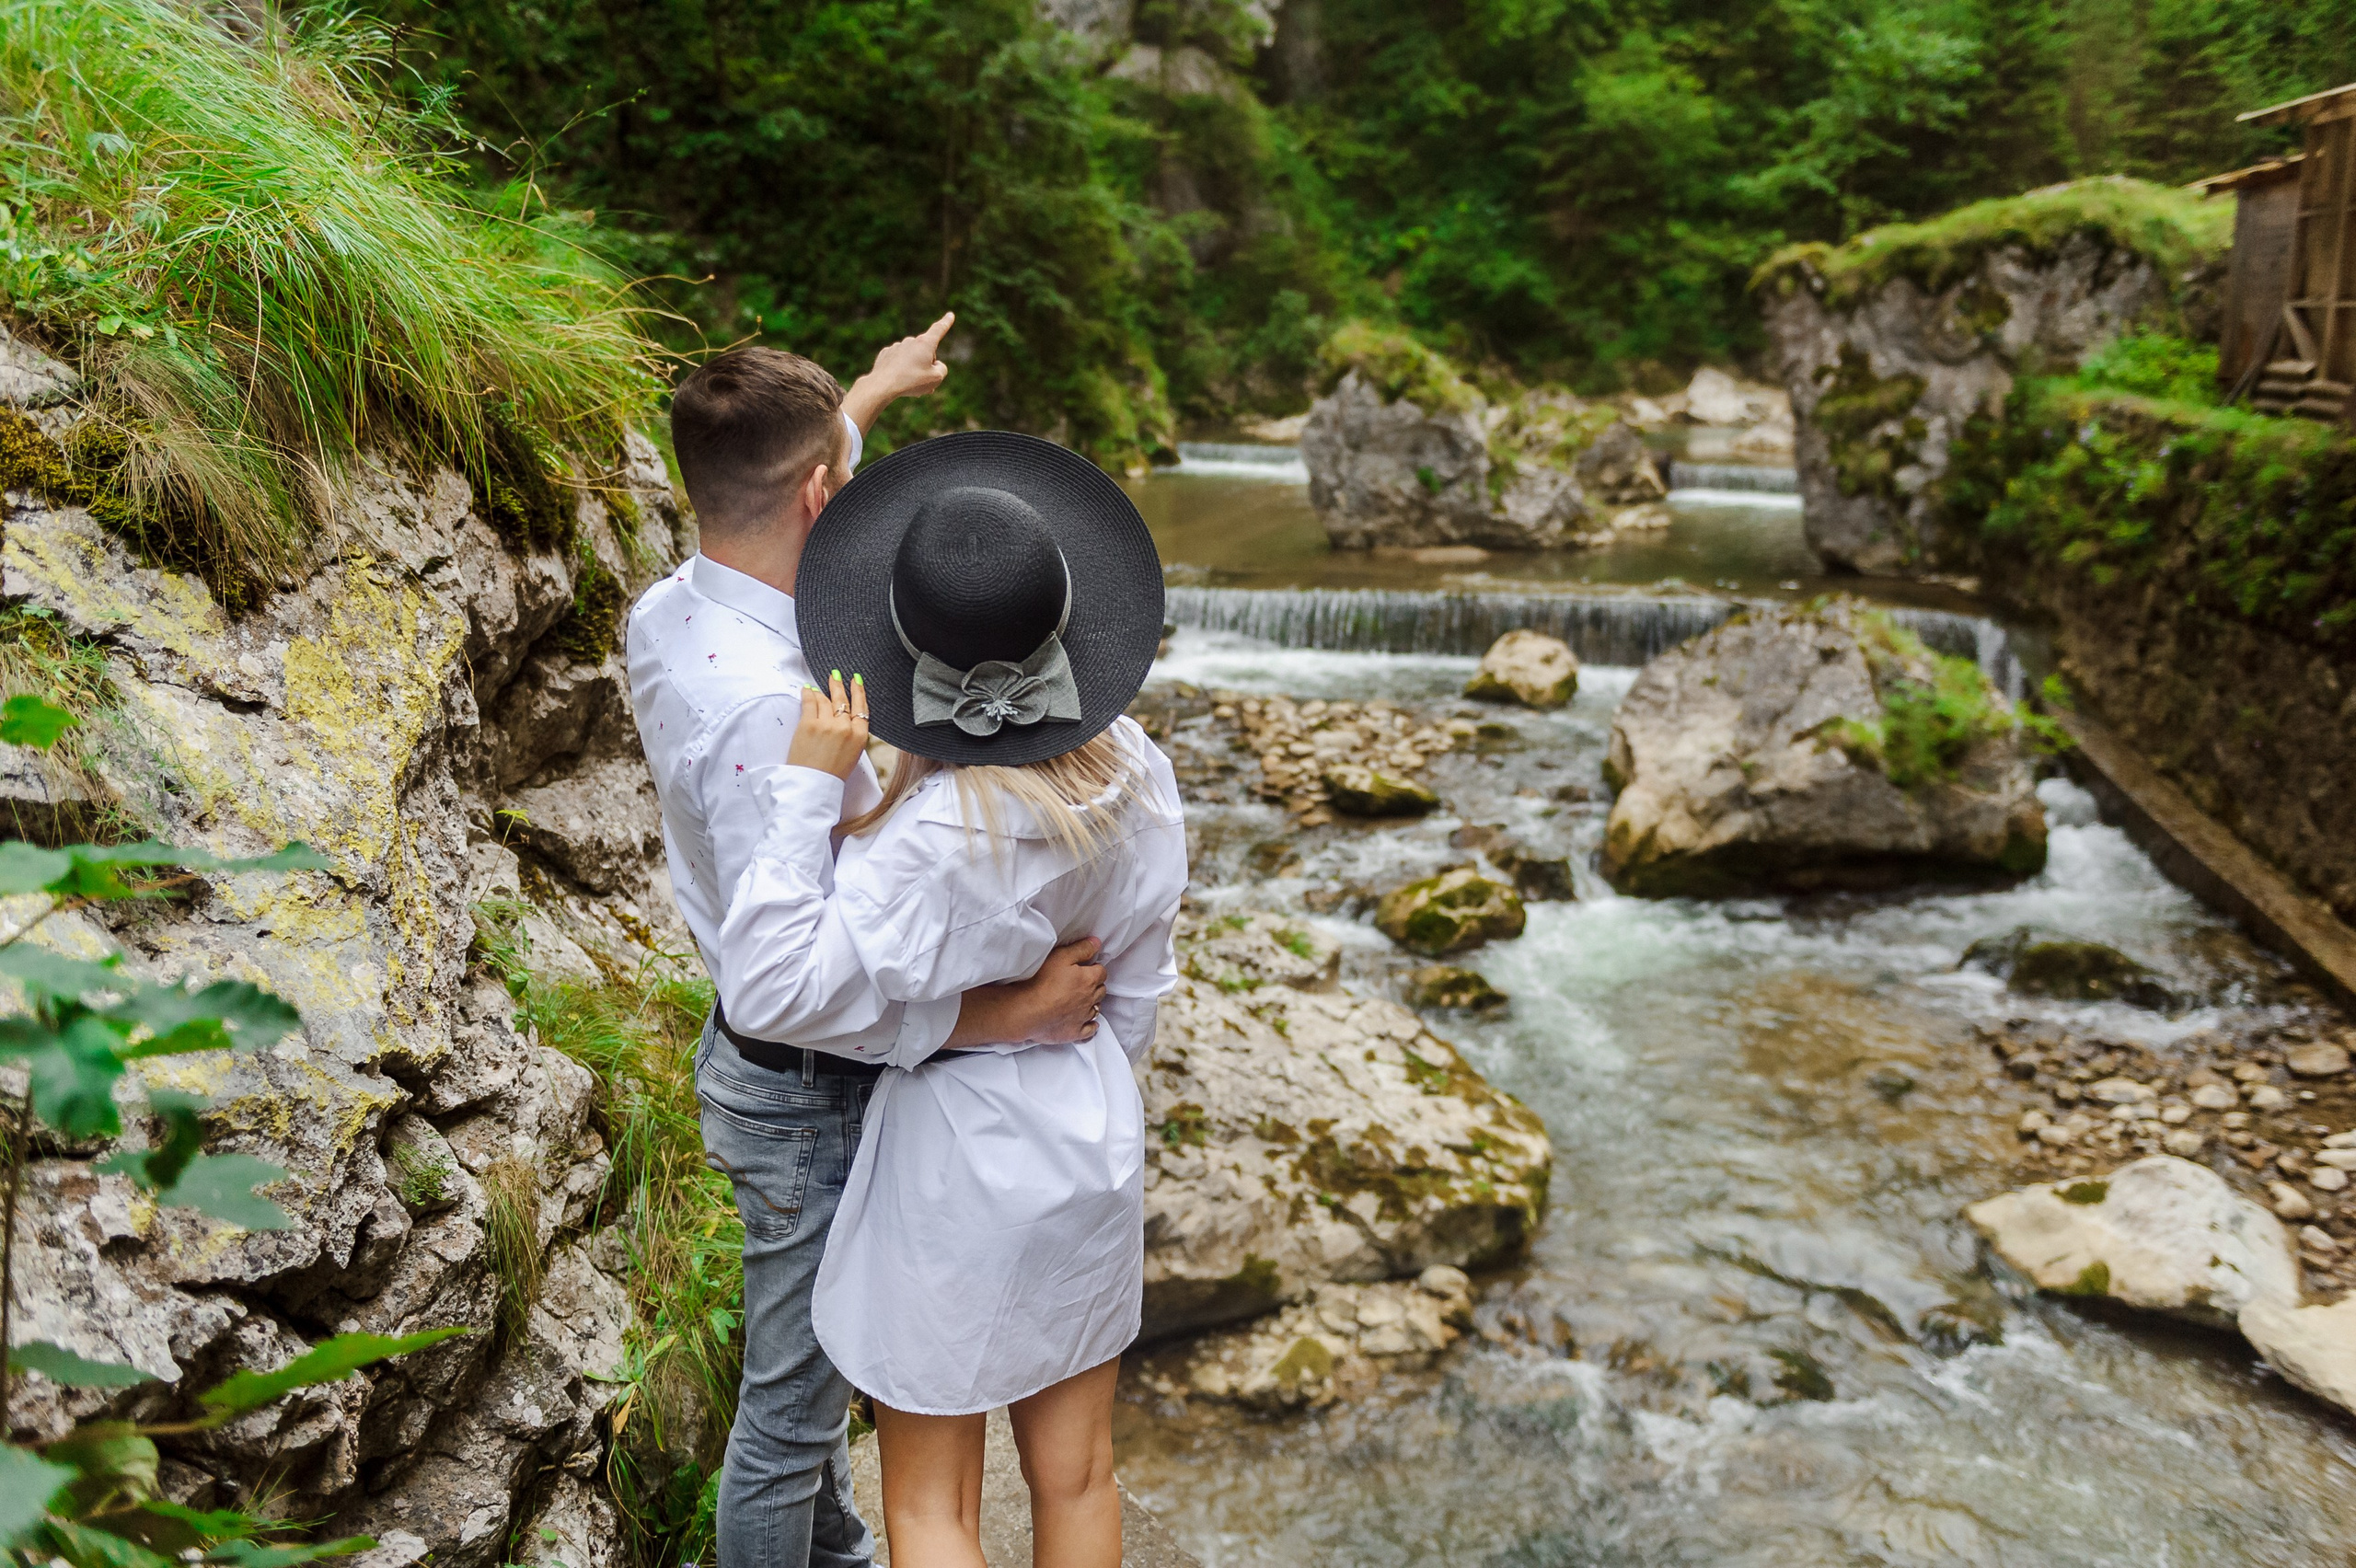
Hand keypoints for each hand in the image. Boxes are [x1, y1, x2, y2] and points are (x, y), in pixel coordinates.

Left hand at [787, 670, 868, 779]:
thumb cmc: (832, 774)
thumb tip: (843, 716)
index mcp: (860, 737)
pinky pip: (809, 702)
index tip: (856, 680)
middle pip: (843, 700)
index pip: (861, 707)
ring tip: (819, 686)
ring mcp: (827, 724)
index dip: (859, 691)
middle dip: (839, 685)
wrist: (813, 785)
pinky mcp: (809, 724)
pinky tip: (807, 690)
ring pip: (826, 700)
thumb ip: (852, 734)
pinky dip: (808, 694)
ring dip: (822, 691)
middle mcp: (845, 728)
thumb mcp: (853, 755)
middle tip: (835, 675)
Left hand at [842, 314, 954, 433]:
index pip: (939, 330)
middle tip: (923, 380)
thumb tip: (936, 365)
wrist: (883, 385)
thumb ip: (941, 369)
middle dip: (927, 364)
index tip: (950, 315)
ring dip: (914, 368)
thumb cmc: (912, 381)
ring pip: (911, 357)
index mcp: (925, 343)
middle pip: (925, 352)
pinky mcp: (886, 353)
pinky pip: (898, 360)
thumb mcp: (935, 379)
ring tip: (909, 383)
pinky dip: (900, 369)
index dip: (946, 323)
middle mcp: (911, 341)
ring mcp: (897, 346)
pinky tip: (897, 378)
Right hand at [946, 936, 1106, 1048]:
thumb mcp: (1061, 956)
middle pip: (1101, 990)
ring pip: (1096, 1009)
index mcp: (1089, 980)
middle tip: (1083, 982)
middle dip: (1094, 985)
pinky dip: (1090, 1025)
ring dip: (1092, 1003)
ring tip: (1082, 1000)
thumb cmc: (1042, 981)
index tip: (1087, 968)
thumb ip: (1081, 949)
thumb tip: (1097, 943)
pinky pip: (1089, 1030)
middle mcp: (1090, 999)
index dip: (1094, 968)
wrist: (1028, 1010)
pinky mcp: (1074, 1032)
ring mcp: (1083, 1017)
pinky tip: (1087, 1022)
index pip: (1101, 972)